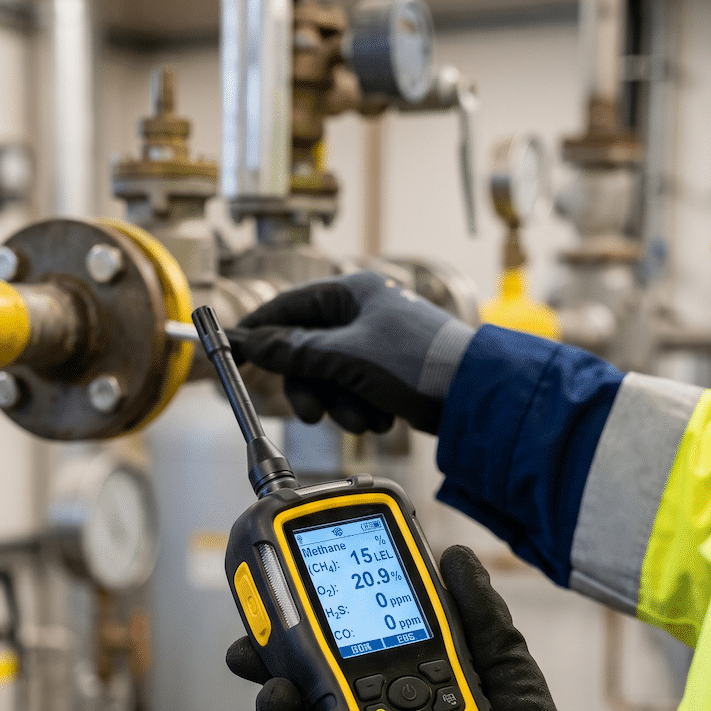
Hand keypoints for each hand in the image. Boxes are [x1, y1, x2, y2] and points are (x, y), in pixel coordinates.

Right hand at [228, 270, 473, 435]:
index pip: (289, 306)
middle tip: (312, 413)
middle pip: (308, 351)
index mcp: (353, 292)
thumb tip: (256, 344)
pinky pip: (356, 392)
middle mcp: (364, 313)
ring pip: (331, 377)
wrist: (475, 395)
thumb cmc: (417, 363)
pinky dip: (363, 409)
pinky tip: (383, 417)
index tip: (235, 353)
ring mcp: (378, 343)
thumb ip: (297, 352)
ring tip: (365, 418)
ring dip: (341, 405)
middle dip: (312, 388)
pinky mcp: (391, 373)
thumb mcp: (347, 358)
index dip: (261, 332)